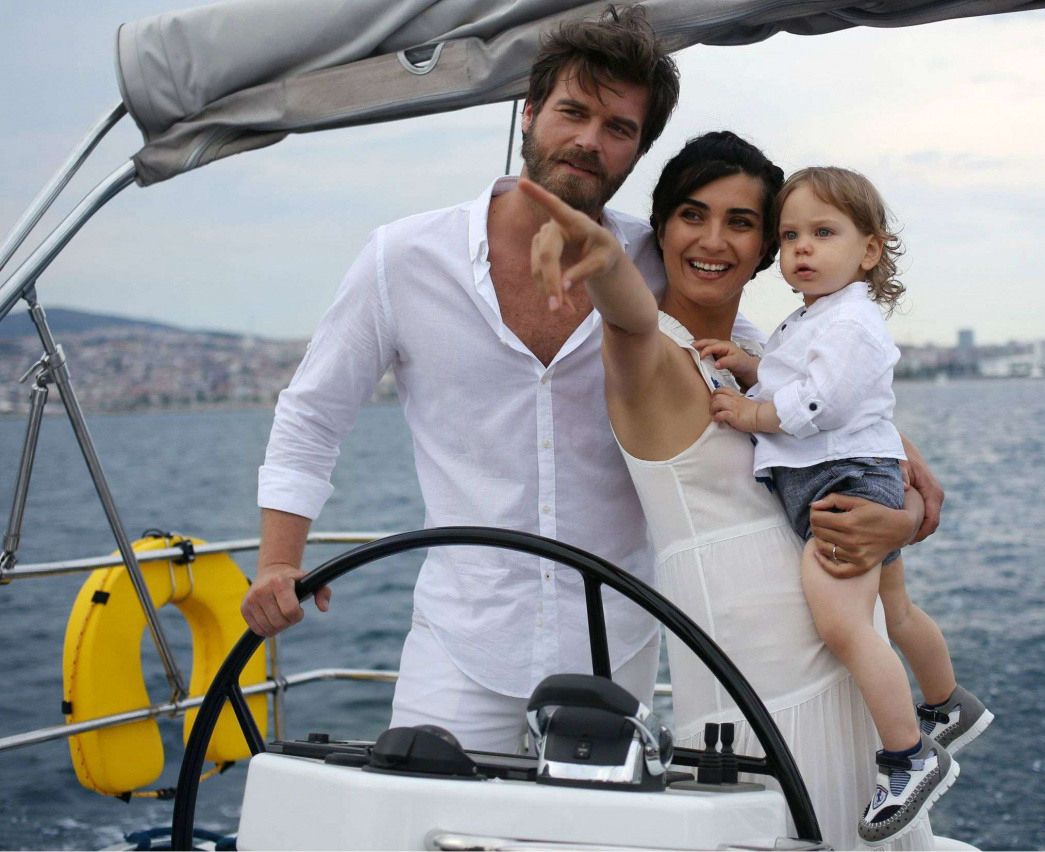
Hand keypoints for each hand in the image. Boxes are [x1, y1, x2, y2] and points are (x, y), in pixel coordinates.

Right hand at [241, 560, 330, 636]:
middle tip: (289, 611)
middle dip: (288, 621)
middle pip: (279, 623)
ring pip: (268, 629)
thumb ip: (323, 593)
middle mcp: (262, 590)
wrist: (272, 572)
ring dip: (278, 626)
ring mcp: (251, 599)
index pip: (290, 612)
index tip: (298, 608)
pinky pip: (257, 630)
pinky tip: (271, 617)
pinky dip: (267, 628)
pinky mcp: (244, 608)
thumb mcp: (312, 582)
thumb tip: (324, 608)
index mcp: (279, 582)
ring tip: (280, 613)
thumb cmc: (295, 580)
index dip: (298, 615)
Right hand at [519, 178, 623, 312]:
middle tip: (558, 309)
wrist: (598, 255)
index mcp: (573, 221)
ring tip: (567, 311)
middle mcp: (553, 227)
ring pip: (539, 270)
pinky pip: (538, 277)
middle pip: (546, 256)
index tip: (523, 182)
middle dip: (551, 283)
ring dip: (552, 292)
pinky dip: (549, 292)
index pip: (555, 206)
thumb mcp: (605, 261)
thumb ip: (586, 270)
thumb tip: (565, 286)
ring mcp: (542, 240)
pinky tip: (562, 303)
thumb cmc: (605, 252)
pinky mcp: (537, 254)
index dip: (538, 195)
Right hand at [694, 338, 759, 387]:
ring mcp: (720, 350)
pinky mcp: (718, 356)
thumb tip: (715, 364)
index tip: (700, 357)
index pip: (713, 346)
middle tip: (689, 347)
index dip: (705, 351)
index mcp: (726, 345)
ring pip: (707, 346)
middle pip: (708, 342)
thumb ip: (726, 362)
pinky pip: (708, 352)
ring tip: (690, 350)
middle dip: (699, 344)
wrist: (749, 369)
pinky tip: (696, 357)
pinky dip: (702, 352)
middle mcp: (722, 346)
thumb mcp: (736, 363)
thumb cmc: (743, 364)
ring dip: (699, 347)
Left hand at [710, 387, 760, 431]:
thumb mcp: (743, 403)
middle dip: (711, 402)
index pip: (722, 389)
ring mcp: (733, 407)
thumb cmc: (754, 412)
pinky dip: (716, 417)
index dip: (715, 394)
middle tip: (712, 409)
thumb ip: (735, 403)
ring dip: (712, 409)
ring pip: (716, 402)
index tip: (714, 400)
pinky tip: (717, 420)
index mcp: (735, 396)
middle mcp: (733, 400)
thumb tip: (727, 407)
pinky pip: (721, 414)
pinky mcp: (733, 416)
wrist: (761, 416)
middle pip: (716, 395)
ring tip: (714, 414)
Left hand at [808, 493, 916, 576]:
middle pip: (818, 533)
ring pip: (823, 549)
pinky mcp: (860, 566)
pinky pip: (835, 570)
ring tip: (825, 533)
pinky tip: (819, 553)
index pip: (817, 519)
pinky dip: (823, 563)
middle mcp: (851, 540)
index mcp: (849, 522)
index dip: (814, 513)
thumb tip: (813, 505)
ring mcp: (856, 555)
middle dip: (816, 525)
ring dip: (819, 540)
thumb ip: (834, 499)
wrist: (899, 530)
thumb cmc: (876, 512)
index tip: (818, 512)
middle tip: (821, 521)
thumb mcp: (858, 501)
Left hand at [900, 435, 943, 541]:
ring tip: (894, 539)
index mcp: (931, 489)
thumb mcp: (896, 462)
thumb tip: (904, 488)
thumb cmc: (895, 452)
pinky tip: (895, 527)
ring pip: (926, 520)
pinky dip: (911, 522)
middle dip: (915, 535)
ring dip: (913, 530)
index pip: (931, 521)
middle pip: (930, 524)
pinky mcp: (923, 493)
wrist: (896, 440)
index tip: (903, 543)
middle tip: (895, 545)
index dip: (918, 534)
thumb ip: (900, 475)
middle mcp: (935, 493)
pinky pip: (921, 513)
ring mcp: (930, 494)